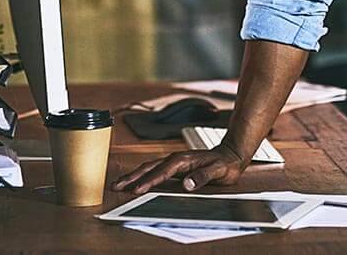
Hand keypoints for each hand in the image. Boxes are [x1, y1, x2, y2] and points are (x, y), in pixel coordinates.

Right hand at [111, 145, 246, 194]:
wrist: (230, 155)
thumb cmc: (224, 164)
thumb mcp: (218, 171)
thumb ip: (203, 177)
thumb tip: (186, 184)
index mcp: (182, 160)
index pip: (161, 172)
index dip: (148, 182)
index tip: (136, 190)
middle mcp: (175, 159)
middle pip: (148, 168)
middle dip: (132, 177)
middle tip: (115, 186)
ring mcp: (173, 162)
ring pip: (148, 168)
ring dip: (133, 176)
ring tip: (118, 184)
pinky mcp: (174, 167)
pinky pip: (154, 170)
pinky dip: (142, 175)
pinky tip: (135, 181)